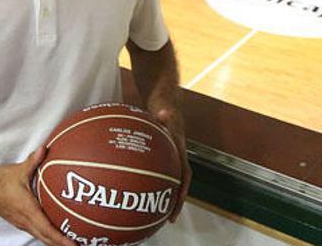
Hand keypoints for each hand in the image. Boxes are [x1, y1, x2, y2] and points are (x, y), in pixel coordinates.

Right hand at [0, 147, 73, 245]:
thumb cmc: (0, 180)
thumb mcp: (19, 170)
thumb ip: (34, 161)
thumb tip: (45, 149)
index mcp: (27, 210)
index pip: (46, 229)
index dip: (60, 238)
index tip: (73, 243)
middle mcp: (24, 220)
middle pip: (45, 238)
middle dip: (61, 244)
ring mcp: (21, 222)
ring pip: (40, 236)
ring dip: (53, 241)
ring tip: (69, 243)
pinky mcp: (18, 221)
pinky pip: (35, 232)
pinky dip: (46, 235)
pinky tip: (55, 232)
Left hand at [155, 108, 191, 222]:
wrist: (167, 103)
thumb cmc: (165, 107)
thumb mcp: (164, 110)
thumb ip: (164, 114)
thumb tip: (164, 112)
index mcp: (179, 150)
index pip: (185, 174)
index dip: (182, 189)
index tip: (177, 203)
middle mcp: (177, 157)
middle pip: (179, 185)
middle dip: (175, 202)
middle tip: (169, 218)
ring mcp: (171, 159)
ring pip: (169, 182)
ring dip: (165, 198)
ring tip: (155, 214)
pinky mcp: (162, 159)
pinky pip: (158, 175)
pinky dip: (150, 185)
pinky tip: (136, 192)